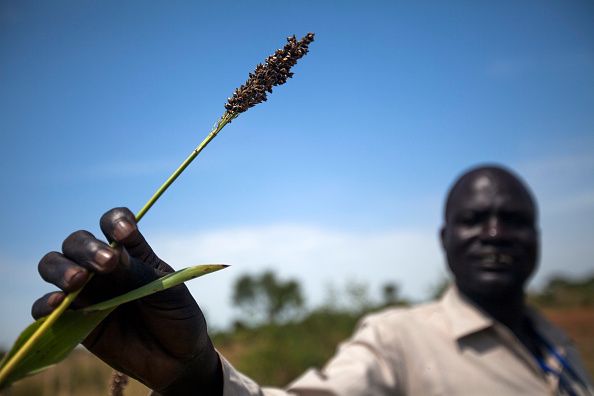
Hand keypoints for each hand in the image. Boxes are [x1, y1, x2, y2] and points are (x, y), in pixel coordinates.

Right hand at [32, 208, 221, 394]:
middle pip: (78, 242)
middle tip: (106, 264)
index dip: (115, 222)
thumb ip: (138, 274)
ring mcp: (86, 291)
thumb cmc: (176, 316)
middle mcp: (103, 267)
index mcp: (131, 252)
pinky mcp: (72, 320)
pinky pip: (46, 308)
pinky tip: (58, 304)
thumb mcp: (166, 291)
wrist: (176, 358)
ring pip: (54, 266)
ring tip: (77, 281)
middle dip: (87, 248)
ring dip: (61, 268)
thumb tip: (111, 256)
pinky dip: (45, 304)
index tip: (125, 233)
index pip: (114, 224)